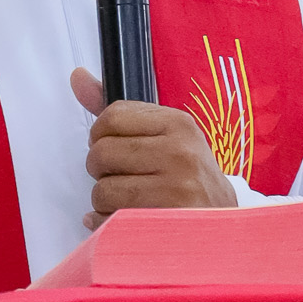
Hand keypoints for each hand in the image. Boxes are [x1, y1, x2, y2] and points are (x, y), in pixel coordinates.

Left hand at [71, 68, 235, 229]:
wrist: (225, 223)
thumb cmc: (187, 176)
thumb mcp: (164, 135)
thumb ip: (118, 112)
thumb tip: (77, 77)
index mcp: (178, 124)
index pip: (112, 116)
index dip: (101, 135)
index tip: (113, 149)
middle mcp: (179, 153)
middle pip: (101, 153)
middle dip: (101, 170)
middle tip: (121, 177)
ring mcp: (175, 190)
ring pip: (102, 190)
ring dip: (105, 201)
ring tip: (127, 201)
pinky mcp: (165, 224)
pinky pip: (110, 221)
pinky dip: (108, 224)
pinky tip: (127, 221)